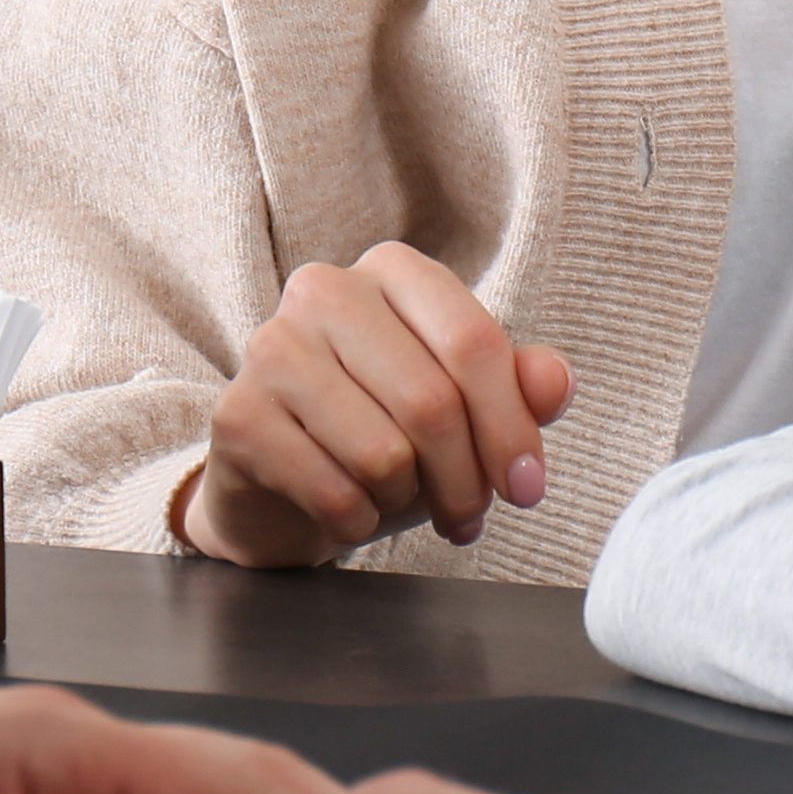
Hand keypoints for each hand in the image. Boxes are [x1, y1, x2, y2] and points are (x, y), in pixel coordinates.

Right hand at [184, 242, 571, 564]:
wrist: (278, 485)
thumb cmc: (380, 432)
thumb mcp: (460, 409)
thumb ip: (515, 388)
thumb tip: (556, 382)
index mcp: (392, 271)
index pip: (472, 342)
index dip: (511, 427)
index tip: (528, 487)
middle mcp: (324, 290)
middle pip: (431, 402)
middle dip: (465, 481)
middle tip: (467, 516)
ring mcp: (270, 346)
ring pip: (383, 452)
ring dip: (405, 502)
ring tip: (396, 502)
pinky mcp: (236, 414)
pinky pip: (332, 490)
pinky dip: (356, 522)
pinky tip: (348, 513)